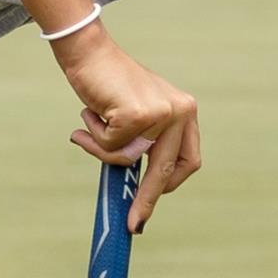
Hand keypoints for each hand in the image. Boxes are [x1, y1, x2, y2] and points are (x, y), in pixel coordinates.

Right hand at [56, 32, 201, 230]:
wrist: (88, 52)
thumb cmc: (108, 85)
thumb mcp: (135, 117)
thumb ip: (142, 146)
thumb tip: (134, 190)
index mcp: (185, 112)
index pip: (188, 161)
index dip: (170, 185)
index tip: (151, 205)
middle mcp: (181, 111)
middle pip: (165, 171)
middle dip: (146, 200)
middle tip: (133, 225)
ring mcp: (162, 113)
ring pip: (128, 159)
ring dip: (101, 148)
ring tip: (90, 123)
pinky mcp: (138, 115)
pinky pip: (111, 146)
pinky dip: (93, 135)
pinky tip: (90, 111)